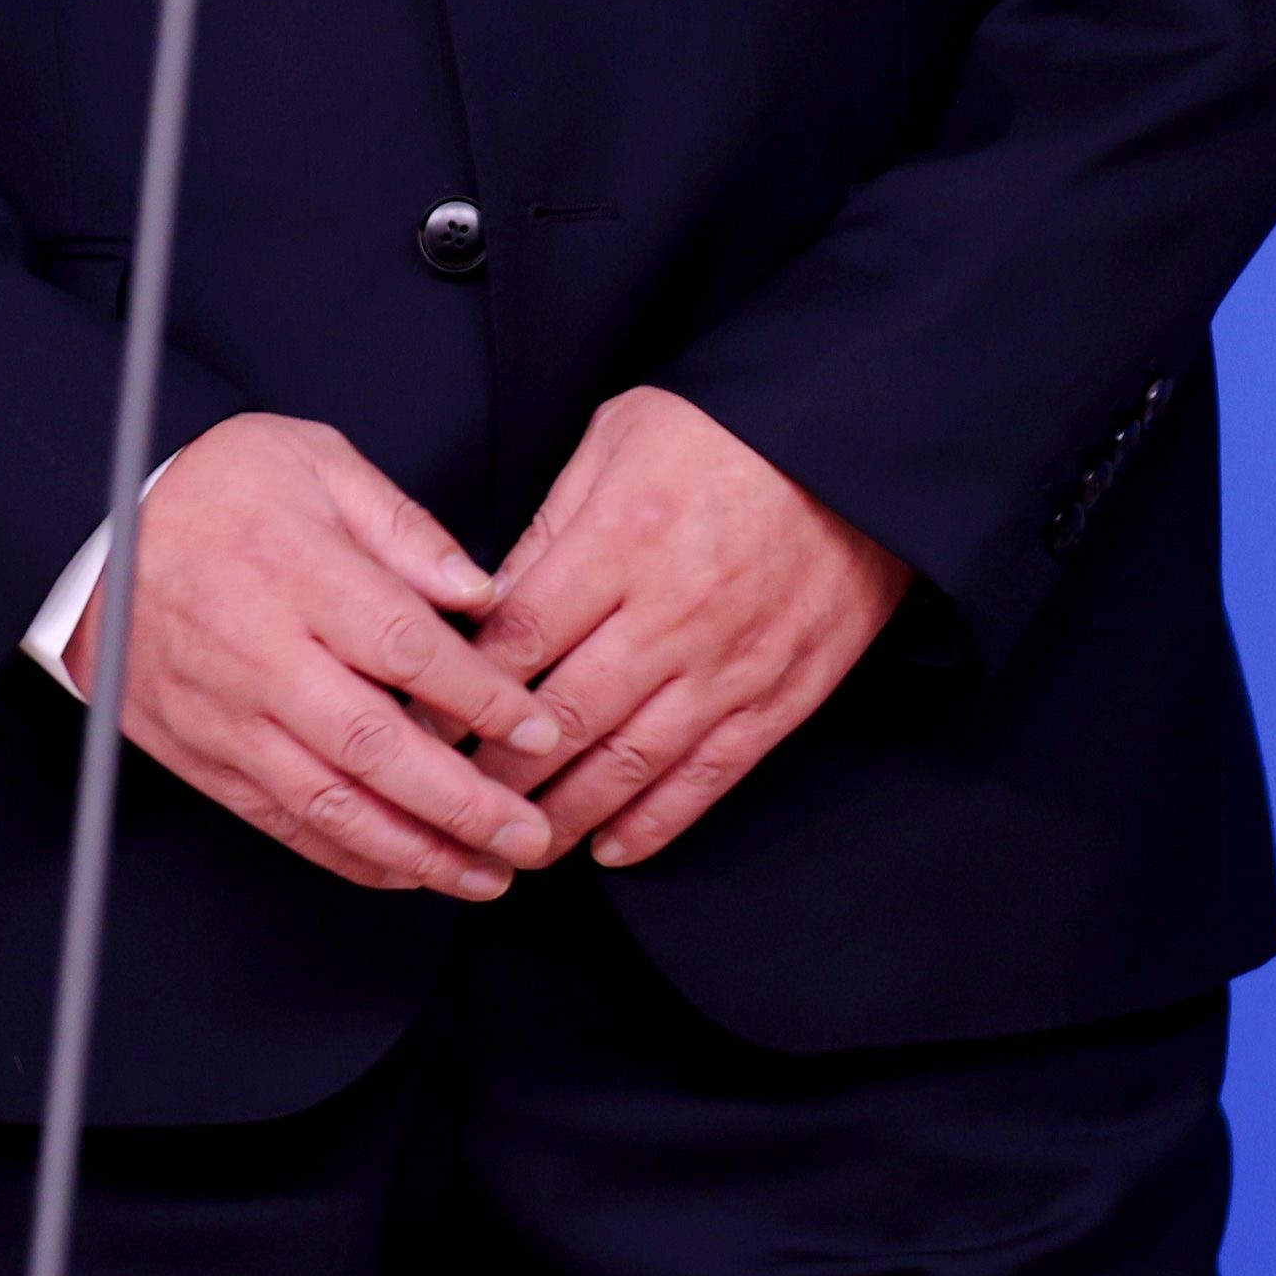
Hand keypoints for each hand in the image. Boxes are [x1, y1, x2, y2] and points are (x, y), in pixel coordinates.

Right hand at [72, 414, 570, 899]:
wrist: (95, 538)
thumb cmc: (215, 490)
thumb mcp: (313, 459)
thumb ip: (402, 526)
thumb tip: (478, 590)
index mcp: (296, 570)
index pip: (406, 649)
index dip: (482, 699)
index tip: (540, 728)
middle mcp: (261, 654)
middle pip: (374, 745)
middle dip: (463, 802)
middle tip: (529, 833)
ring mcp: (228, 716)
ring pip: (331, 803)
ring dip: (417, 851)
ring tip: (486, 874)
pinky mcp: (205, 757)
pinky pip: (285, 822)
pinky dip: (351, 857)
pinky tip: (409, 870)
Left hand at [473, 387, 910, 868]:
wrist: (855, 447)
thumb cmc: (723, 429)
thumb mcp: (618, 436)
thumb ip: (552, 524)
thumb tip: (487, 604)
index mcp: (623, 537)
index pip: (519, 637)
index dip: (460, 693)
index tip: (420, 725)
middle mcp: (673, 611)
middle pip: (564, 716)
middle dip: (499, 772)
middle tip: (454, 801)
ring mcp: (731, 661)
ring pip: (630, 762)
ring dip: (565, 815)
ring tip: (518, 845)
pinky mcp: (782, 693)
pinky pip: (709, 775)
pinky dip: (656, 821)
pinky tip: (611, 846)